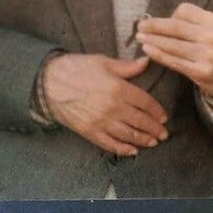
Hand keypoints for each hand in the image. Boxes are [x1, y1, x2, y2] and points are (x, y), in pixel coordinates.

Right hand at [42, 53, 168, 155]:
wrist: (48, 83)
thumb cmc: (76, 68)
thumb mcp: (103, 62)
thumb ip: (127, 67)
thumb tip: (146, 61)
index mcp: (118, 88)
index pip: (145, 103)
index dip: (157, 111)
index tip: (164, 117)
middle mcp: (113, 108)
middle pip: (140, 122)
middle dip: (154, 129)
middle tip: (164, 134)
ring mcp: (101, 122)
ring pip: (128, 135)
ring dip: (143, 140)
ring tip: (153, 142)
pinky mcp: (89, 132)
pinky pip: (110, 144)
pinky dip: (123, 149)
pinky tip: (132, 151)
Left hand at [135, 2, 212, 100]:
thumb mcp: (211, 29)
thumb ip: (191, 22)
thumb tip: (160, 21)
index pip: (185, 11)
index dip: (167, 16)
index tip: (153, 21)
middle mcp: (212, 36)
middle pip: (176, 27)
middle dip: (154, 26)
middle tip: (140, 26)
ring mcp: (208, 54)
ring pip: (173, 44)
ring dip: (153, 40)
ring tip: (140, 38)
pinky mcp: (201, 71)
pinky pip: (174, 61)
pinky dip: (158, 54)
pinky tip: (148, 50)